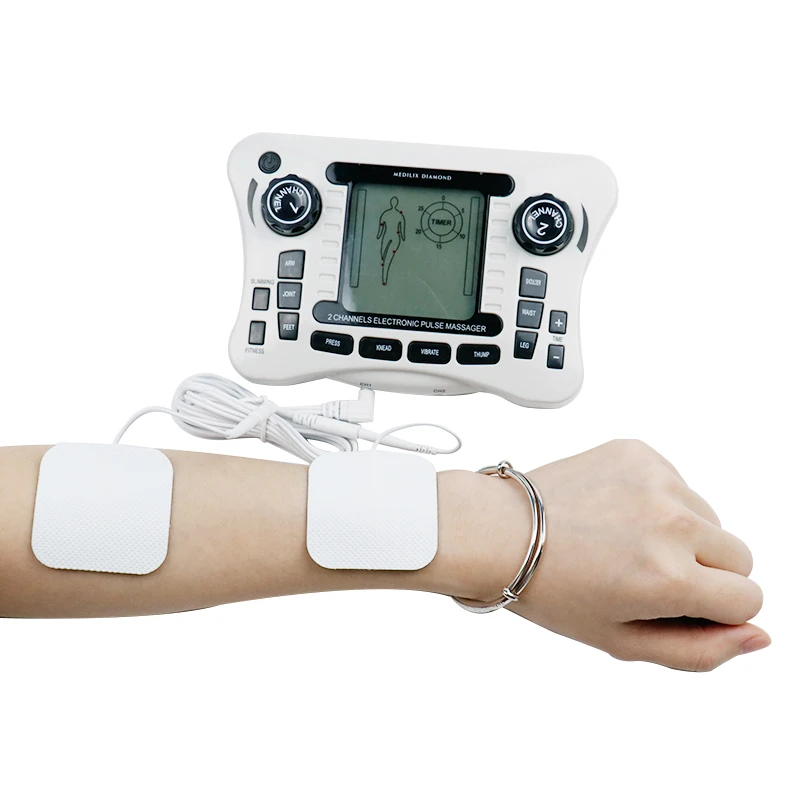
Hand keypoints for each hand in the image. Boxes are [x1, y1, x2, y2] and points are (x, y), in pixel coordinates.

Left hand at [443, 440, 768, 670]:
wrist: (500, 531)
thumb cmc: (551, 589)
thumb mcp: (621, 640)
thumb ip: (699, 651)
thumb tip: (757, 635)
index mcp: (669, 578)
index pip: (749, 600)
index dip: (714, 609)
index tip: (674, 603)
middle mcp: (671, 523)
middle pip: (739, 556)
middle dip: (704, 572)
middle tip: (644, 574)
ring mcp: (656, 481)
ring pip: (709, 518)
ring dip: (681, 534)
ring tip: (623, 542)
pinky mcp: (639, 453)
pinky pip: (678, 484)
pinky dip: (657, 501)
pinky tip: (614, 513)